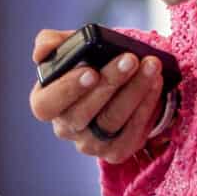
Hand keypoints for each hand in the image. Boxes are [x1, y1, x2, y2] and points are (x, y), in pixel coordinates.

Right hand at [27, 28, 164, 162]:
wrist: (115, 81)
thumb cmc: (87, 62)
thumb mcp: (68, 48)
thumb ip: (51, 43)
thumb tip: (40, 52)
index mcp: (45, 103)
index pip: (46, 105)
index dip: (67, 90)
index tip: (90, 71)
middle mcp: (65, 128)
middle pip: (84, 112)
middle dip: (111, 82)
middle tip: (131, 59)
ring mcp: (90, 144)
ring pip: (112, 120)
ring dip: (135, 90)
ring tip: (151, 66)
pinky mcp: (116, 152)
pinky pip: (133, 132)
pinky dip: (147, 105)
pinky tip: (156, 83)